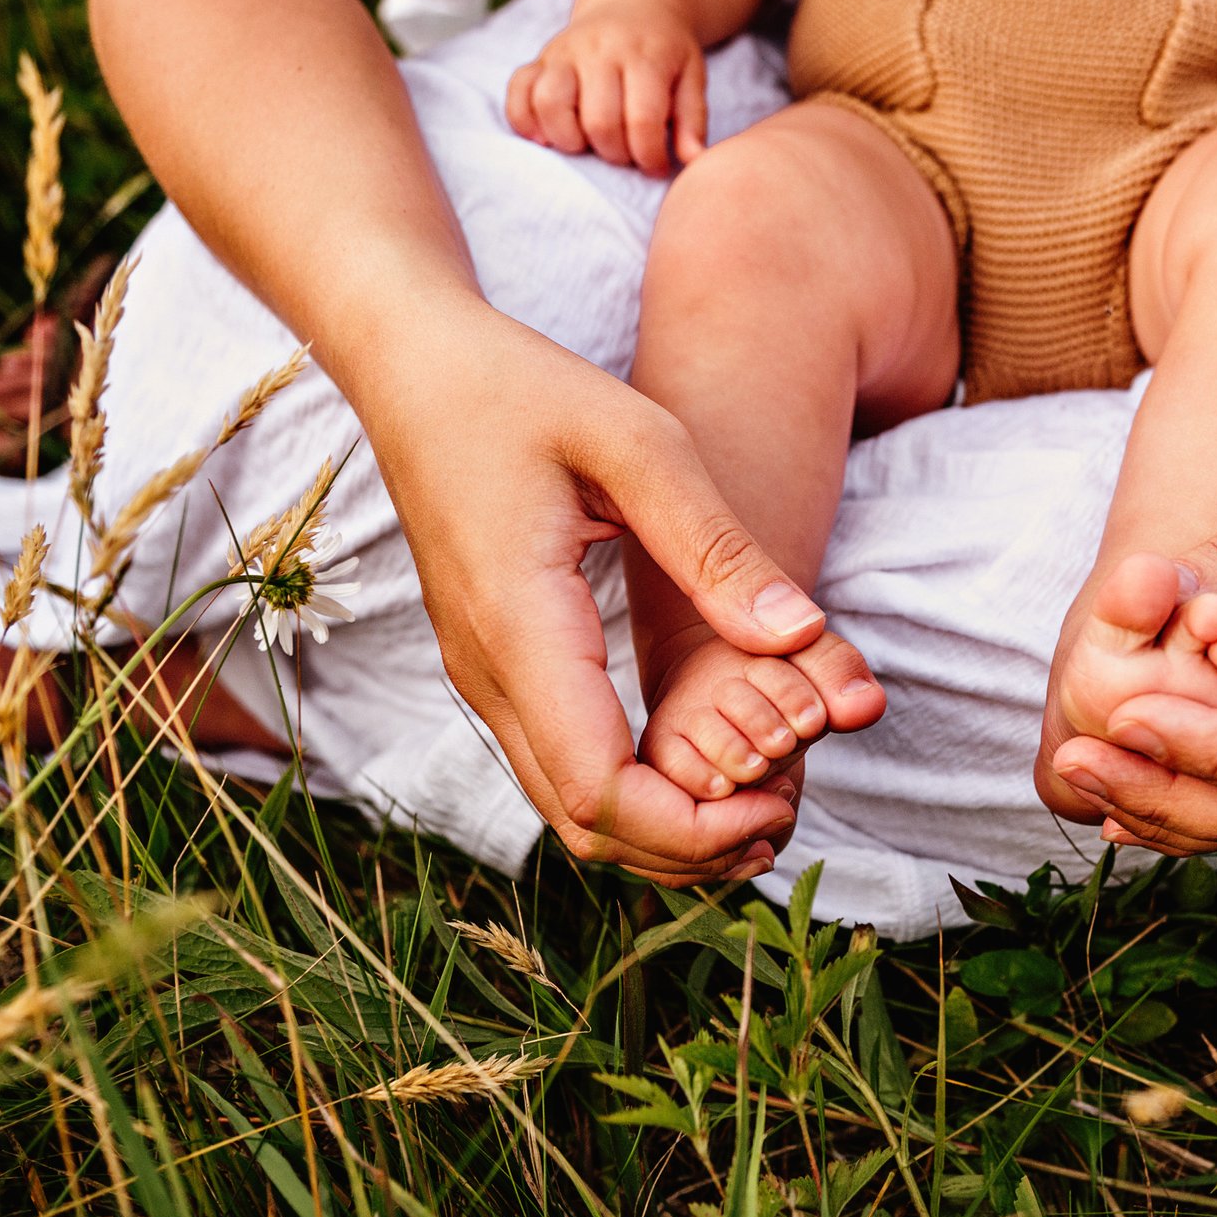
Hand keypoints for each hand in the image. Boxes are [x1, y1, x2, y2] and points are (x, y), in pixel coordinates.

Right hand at [358, 304, 824, 883]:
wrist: (414, 367)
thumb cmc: (522, 388)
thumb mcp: (638, 442)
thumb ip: (717, 544)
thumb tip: (802, 636)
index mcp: (521, 628)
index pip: (599, 790)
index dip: (691, 830)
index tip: (777, 804)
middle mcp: (488, 675)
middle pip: (584, 827)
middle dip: (690, 849)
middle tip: (787, 815)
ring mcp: (482, 679)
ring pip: (568, 810)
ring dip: (664, 831)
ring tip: (760, 802)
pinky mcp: (493, 670)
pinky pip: (560, 768)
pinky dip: (635, 796)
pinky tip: (703, 768)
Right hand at [507, 0, 707, 174]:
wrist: (634, 1)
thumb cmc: (665, 51)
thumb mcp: (691, 76)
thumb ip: (693, 119)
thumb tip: (694, 160)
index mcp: (644, 56)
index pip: (642, 120)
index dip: (649, 156)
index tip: (656, 166)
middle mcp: (600, 50)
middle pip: (598, 120)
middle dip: (614, 154)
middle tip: (626, 154)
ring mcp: (565, 52)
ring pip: (550, 103)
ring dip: (568, 140)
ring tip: (587, 145)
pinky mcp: (540, 58)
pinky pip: (517, 90)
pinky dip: (524, 120)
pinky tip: (546, 136)